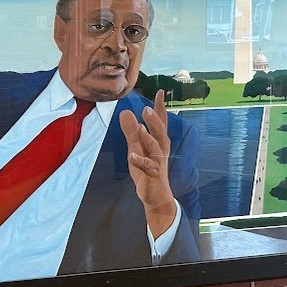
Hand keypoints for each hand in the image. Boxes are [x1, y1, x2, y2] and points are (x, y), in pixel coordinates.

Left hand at [119, 90, 177, 237]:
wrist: (156, 195)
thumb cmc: (148, 169)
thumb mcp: (136, 147)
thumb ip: (131, 131)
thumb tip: (125, 112)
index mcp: (158, 141)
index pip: (161, 121)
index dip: (160, 107)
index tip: (159, 92)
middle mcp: (161, 149)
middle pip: (160, 131)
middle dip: (154, 120)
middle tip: (146, 108)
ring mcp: (158, 162)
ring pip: (156, 147)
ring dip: (148, 137)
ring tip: (140, 127)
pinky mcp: (153, 174)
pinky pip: (148, 166)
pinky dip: (141, 160)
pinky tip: (132, 156)